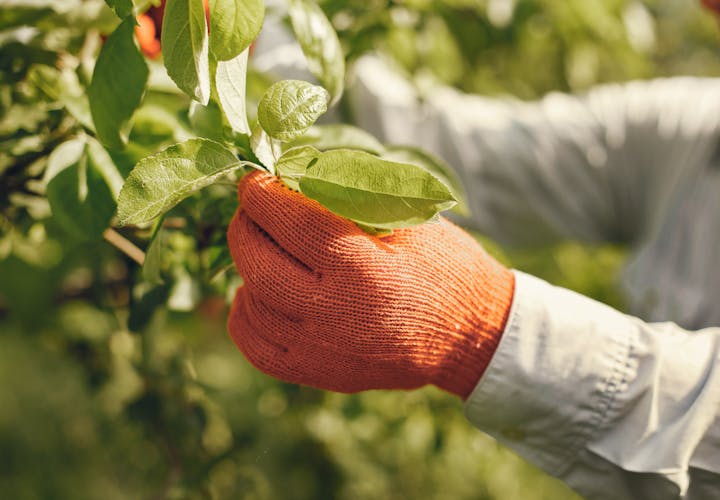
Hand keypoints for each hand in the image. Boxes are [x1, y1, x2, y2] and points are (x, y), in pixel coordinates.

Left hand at [227, 171, 514, 398]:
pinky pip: (257, 348)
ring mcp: (325, 351)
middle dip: (243, 227)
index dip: (261, 196)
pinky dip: (245, 315)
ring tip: (262, 246)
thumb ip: (353, 193)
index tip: (253, 181)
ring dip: (245, 267)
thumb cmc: (444, 267)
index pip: (293, 223)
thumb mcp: (412, 219)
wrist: (469, 336)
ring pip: (253, 305)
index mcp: (366, 270)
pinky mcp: (321, 374)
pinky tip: (257, 292)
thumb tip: (292, 173)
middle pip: (260, 266)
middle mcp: (338, 315)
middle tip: (252, 210)